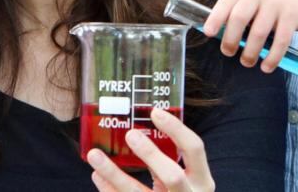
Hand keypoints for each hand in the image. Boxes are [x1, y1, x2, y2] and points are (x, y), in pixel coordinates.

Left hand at [87, 109, 213, 191]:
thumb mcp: (186, 180)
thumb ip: (169, 159)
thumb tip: (137, 128)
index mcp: (202, 181)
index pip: (194, 149)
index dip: (176, 129)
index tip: (154, 112)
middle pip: (172, 176)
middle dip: (150, 154)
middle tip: (130, 134)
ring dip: (114, 174)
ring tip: (95, 155)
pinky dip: (109, 189)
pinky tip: (97, 175)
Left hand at [203, 0, 297, 71]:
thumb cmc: (271, 0)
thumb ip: (235, 11)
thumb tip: (217, 35)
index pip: (225, 3)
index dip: (215, 19)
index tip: (208, 33)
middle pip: (239, 18)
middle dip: (230, 39)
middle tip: (228, 52)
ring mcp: (276, 3)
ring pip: (258, 32)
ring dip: (250, 52)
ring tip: (247, 62)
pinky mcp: (292, 16)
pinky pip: (281, 41)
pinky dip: (272, 57)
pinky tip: (266, 66)